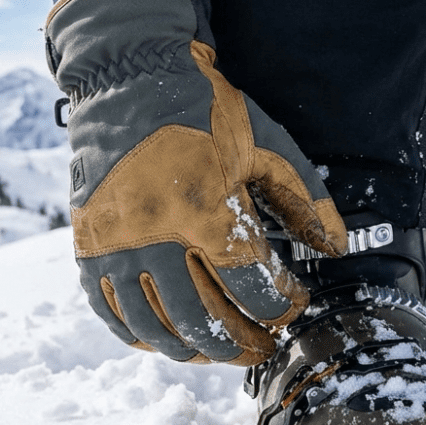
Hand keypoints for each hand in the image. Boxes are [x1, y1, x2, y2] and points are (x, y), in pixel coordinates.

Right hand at [45, 0, 346, 365]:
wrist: (127, 75)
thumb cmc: (201, 108)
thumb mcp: (264, 144)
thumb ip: (303, 197)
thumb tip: (337, 245)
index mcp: (204, 211)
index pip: (252, 288)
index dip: (281, 306)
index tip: (293, 301)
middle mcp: (155, 237)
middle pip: (205, 322)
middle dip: (243, 342)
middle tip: (264, 343)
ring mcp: (115, 246)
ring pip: (157, 327)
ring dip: (195, 350)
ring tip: (221, 349)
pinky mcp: (88, 245)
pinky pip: (113, 312)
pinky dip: (142, 335)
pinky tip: (166, 338)